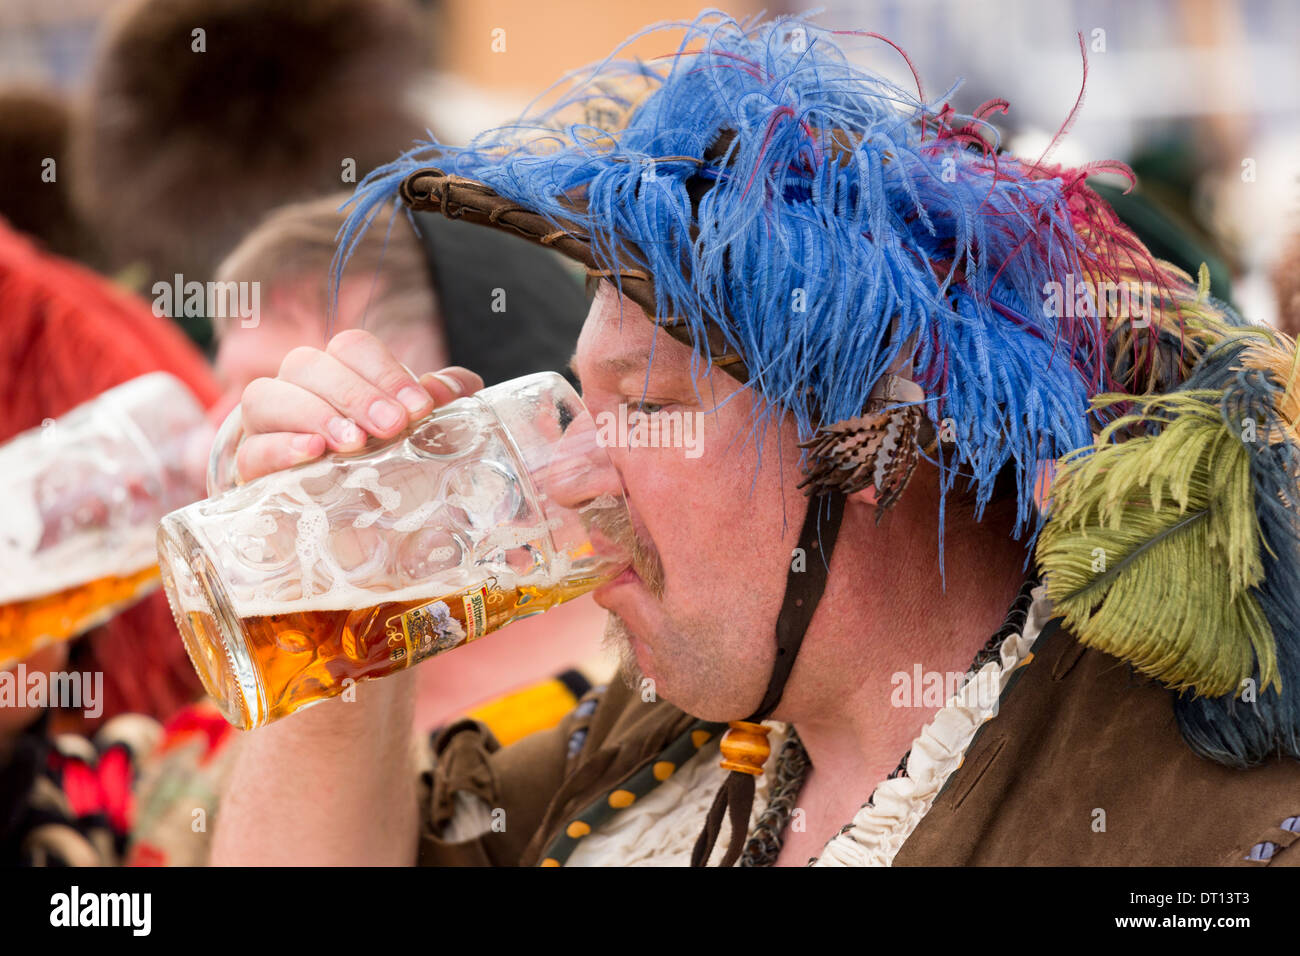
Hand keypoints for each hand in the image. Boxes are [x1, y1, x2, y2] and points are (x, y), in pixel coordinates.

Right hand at [234, 329, 482, 482]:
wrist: (335, 523)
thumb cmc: (377, 464)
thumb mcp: (411, 434)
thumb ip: (436, 404)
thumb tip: (455, 387)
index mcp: (339, 374)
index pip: (352, 347)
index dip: (385, 371)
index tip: (419, 407)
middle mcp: (297, 391)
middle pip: (308, 365)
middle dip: (354, 393)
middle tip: (391, 426)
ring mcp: (266, 428)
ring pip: (266, 396)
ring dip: (315, 413)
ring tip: (353, 442)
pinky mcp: (251, 470)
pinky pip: (251, 449)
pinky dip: (280, 447)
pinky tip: (312, 454)